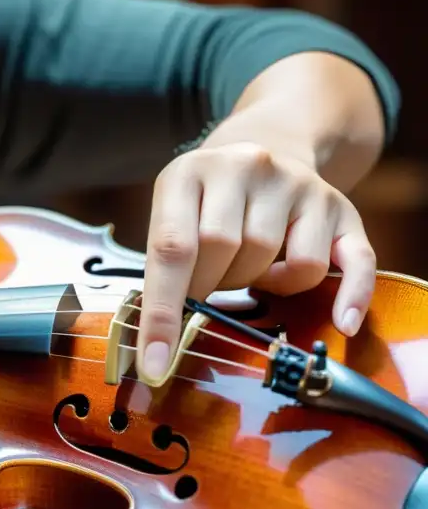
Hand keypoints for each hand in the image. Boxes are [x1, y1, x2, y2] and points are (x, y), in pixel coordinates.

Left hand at [136, 141, 375, 383]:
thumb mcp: (172, 213)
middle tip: (206, 286)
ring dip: (263, 284)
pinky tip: (340, 323)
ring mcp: (298, 185)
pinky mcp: (338, 206)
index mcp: (189, 173)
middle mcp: (246, 168)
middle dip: (211, 286)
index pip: (172, 249)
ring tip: (248, 269)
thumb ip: (165, 266)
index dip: (162, 313)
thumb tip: (158, 345)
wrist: (266, 145)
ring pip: (285, 262)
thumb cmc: (206, 201)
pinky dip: (348, 296)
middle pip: (227, 250)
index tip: (155, 363)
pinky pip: (353, 261)